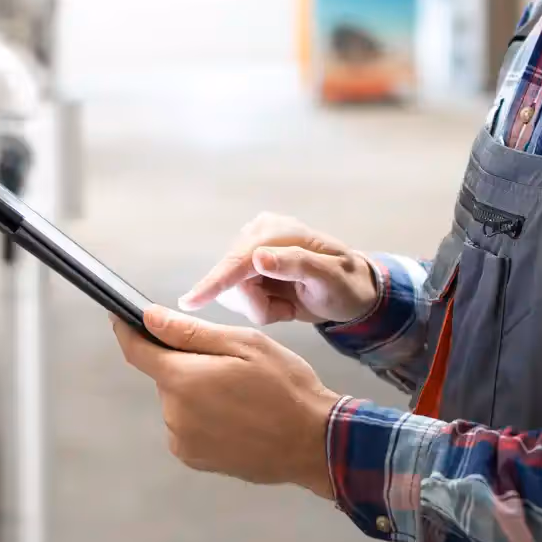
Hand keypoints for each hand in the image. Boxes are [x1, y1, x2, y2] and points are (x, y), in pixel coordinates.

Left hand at [112, 307, 341, 498]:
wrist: (313, 443)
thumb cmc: (286, 388)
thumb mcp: (244, 344)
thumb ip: (190, 332)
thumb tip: (149, 317)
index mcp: (183, 380)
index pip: (136, 350)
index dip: (127, 330)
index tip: (122, 317)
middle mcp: (174, 414)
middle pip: (165, 375)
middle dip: (186, 363)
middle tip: (229, 364)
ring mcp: (183, 441)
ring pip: (178, 400)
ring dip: (197, 391)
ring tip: (240, 394)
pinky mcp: (195, 459)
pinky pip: (188, 425)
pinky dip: (203, 416)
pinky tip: (236, 416)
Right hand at [179, 212, 379, 324]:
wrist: (351, 293)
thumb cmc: (346, 284)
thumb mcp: (330, 277)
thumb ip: (296, 264)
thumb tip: (258, 257)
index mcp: (276, 230)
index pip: (239, 260)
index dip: (215, 282)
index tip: (190, 302)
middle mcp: (257, 235)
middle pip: (232, 281)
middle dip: (257, 304)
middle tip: (288, 310)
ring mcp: (250, 252)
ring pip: (234, 294)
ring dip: (261, 308)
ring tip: (289, 305)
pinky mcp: (247, 270)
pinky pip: (239, 299)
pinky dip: (261, 308)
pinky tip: (282, 302)